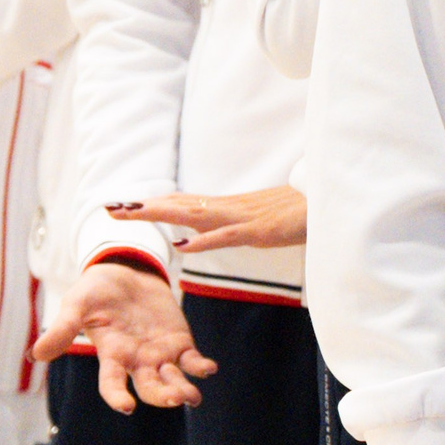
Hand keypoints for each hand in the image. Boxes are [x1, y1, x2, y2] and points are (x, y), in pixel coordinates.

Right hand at [29, 263, 215, 412]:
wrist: (124, 272)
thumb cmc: (95, 292)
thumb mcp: (75, 306)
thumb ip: (62, 329)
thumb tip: (35, 354)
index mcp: (110, 356)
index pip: (112, 384)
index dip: (118, 397)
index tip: (127, 407)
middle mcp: (136, 361)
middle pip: (149, 387)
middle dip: (161, 395)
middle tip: (175, 399)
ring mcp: (159, 353)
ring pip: (172, 379)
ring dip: (182, 388)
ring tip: (192, 396)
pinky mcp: (178, 341)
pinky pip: (191, 360)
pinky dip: (200, 366)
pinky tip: (208, 369)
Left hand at [110, 186, 306, 252]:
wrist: (333, 201)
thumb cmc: (301, 211)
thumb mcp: (261, 219)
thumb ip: (232, 225)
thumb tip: (203, 232)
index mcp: (229, 208)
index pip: (184, 203)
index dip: (153, 203)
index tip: (124, 204)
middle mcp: (231, 208)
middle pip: (180, 204)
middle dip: (145, 206)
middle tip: (111, 206)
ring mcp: (245, 217)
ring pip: (196, 214)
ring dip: (162, 213)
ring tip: (133, 213)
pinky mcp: (262, 230)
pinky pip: (228, 235)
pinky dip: (204, 239)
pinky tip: (183, 243)